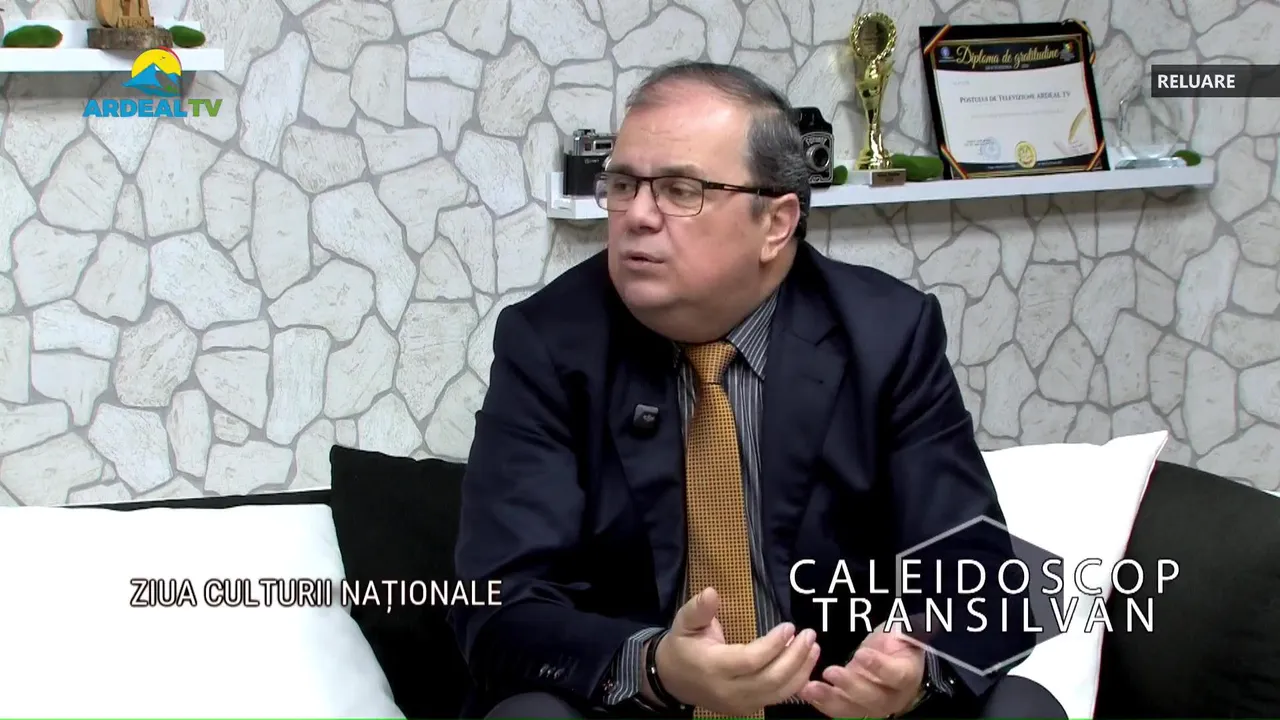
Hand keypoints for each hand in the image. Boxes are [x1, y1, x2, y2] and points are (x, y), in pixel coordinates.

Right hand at [653, 587, 820, 715]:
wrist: (673, 679)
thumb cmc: (683, 646)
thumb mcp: (684, 622)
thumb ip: (699, 609)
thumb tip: (712, 592)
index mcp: (713, 667)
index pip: (750, 660)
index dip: (773, 645)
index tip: (789, 626)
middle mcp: (728, 690)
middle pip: (771, 679)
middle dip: (795, 657)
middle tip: (809, 635)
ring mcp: (739, 704)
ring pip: (778, 693)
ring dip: (801, 671)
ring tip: (813, 648)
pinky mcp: (748, 709)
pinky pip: (777, 698)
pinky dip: (795, 683)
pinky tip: (805, 664)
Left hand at [800, 626, 923, 717]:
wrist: (890, 658)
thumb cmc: (894, 642)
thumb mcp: (901, 632)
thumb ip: (904, 630)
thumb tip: (904, 625)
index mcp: (906, 676)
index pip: (896, 675)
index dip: (879, 667)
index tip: (861, 654)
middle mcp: (892, 696)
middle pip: (873, 698)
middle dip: (850, 686)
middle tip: (830, 671)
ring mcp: (872, 706)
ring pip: (854, 709)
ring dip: (830, 699)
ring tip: (810, 687)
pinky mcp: (854, 708)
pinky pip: (839, 711)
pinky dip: (821, 702)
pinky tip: (806, 691)